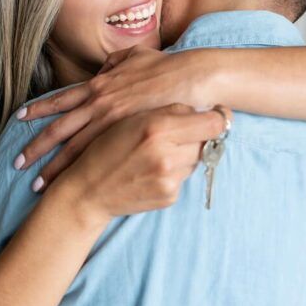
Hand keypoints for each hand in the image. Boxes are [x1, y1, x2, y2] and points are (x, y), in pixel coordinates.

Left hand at [17, 46, 216, 188]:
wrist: (191, 79)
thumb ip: (116, 62)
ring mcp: (110, 123)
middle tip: (16, 163)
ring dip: (53, 167)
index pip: (61, 99)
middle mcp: (98, 104)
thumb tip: (105, 67)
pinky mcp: (126, 138)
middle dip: (35, 147)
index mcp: (98, 85)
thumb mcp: (135, 56)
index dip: (38, 108)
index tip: (20, 117)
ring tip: (37, 184)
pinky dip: (80, 172)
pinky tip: (72, 185)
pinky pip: (97, 158)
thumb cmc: (167, 67)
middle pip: (58, 129)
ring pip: (73, 149)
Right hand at [52, 104, 230, 224]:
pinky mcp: (169, 196)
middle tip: (177, 135)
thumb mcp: (131, 118)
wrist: (87, 190)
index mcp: (157, 127)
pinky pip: (184, 178)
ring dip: (184, 155)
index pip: (212, 123)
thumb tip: (204, 110)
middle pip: (206, 141)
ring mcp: (169, 178)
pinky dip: (173, 172)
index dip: (218, 117)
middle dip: (195, 136)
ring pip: (195, 159)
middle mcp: (167, 154)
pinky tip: (151, 171)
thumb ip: (169, 110)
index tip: (216, 114)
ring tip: (157, 154)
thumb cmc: (106, 147)